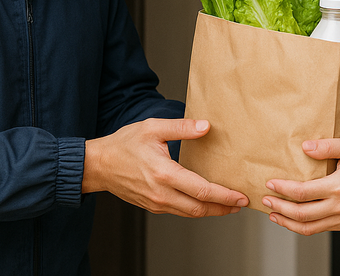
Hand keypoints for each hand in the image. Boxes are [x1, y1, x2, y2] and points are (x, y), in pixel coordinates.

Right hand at [84, 118, 248, 216]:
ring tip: (228, 206)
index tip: (240, 196)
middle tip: (241, 204)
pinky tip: (203, 202)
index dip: (224, 195)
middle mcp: (161, 193)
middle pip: (200, 208)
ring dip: (211, 211)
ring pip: (190, 213)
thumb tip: (206, 127)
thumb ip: (181, 128)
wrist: (98, 165)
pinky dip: (195, 209)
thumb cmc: (123, 145)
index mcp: (164, 174)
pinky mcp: (152, 206)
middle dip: (224, 208)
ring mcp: (156, 203)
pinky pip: (179, 212)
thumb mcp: (153, 128)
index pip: (201, 190)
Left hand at [262, 137, 339, 234]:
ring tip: (273, 213)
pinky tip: (291, 217)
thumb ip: (327, 146)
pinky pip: (319, 229)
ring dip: (288, 222)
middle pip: (302, 214)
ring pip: (309, 228)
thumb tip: (304, 147)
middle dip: (280, 208)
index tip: (270, 184)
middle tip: (265, 200)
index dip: (283, 189)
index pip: (303, 193)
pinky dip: (302, 226)